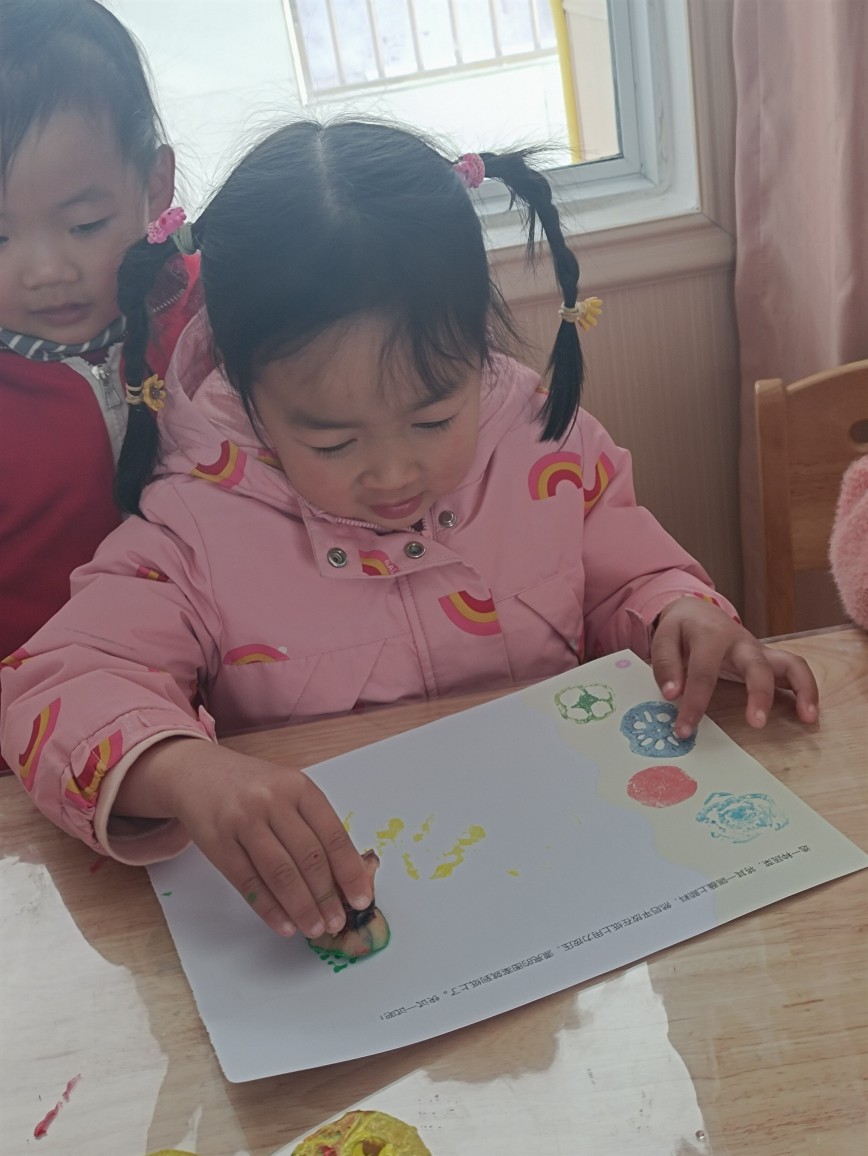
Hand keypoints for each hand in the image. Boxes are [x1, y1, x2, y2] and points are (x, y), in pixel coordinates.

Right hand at [118, 738, 372, 937]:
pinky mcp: (218, 843)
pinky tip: (284, 925)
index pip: (333, 835)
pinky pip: (248, 883)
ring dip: (301, 907)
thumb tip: (345, 876)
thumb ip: (314, 825)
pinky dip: (269, 909)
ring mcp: (243, 821)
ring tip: (315, 928)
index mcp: (299, 787)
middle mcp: (272, 801)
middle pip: (308, 857)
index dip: (349, 872)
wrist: (198, 773)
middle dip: (327, 897)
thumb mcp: (288, 790)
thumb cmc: (253, 787)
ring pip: (280, 873)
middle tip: (337, 922)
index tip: (361, 899)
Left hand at [650, 596, 818, 736]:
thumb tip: (672, 694)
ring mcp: (760, 651)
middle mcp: (742, 642)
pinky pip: (796, 671)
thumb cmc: (682, 629)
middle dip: (759, 694)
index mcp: (711, 635)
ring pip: (789, 663)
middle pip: (757, 664)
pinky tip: (809, 714)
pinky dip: (807, 690)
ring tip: (807, 717)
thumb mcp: (665, 638)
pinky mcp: (769, 660)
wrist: (699, 612)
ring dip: (802, 689)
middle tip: (756, 723)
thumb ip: (666, 664)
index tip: (684, 729)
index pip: (703, 672)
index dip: (694, 703)